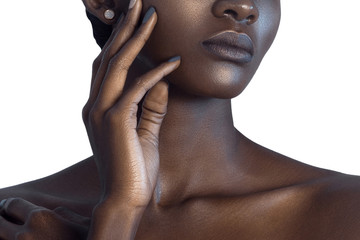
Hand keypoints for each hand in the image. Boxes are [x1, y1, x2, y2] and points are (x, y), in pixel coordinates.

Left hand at [0, 198, 88, 239]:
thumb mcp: (81, 222)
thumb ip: (64, 214)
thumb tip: (54, 212)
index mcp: (40, 217)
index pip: (12, 204)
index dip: (8, 204)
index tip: (8, 207)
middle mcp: (25, 234)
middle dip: (1, 219)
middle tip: (4, 219)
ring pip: (1, 238)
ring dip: (3, 234)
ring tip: (10, 232)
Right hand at [82, 0, 179, 208]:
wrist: (126, 198)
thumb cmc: (134, 168)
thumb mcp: (144, 132)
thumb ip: (151, 106)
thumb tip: (162, 80)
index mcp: (98, 107)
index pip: (106, 66)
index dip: (117, 41)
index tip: (132, 22)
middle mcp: (94, 105)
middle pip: (108, 57)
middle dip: (123, 28)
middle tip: (137, 4)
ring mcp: (102, 112)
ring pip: (117, 65)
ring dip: (135, 38)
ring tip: (150, 15)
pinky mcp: (116, 121)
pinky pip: (138, 88)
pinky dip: (156, 72)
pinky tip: (173, 61)